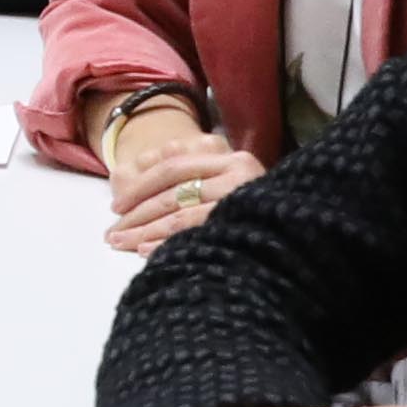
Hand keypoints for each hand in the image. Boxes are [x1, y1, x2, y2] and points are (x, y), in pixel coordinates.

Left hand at [101, 116, 267, 254]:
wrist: (295, 222)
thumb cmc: (242, 200)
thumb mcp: (214, 176)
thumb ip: (176, 170)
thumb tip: (125, 180)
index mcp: (225, 154)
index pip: (172, 167)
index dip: (139, 185)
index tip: (116, 205)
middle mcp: (237, 171)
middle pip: (173, 192)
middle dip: (136, 214)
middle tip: (111, 233)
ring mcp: (242, 199)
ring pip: (180, 215)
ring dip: (145, 231)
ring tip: (120, 243)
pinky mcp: (244, 225)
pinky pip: (196, 233)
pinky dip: (167, 241)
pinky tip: (147, 251)